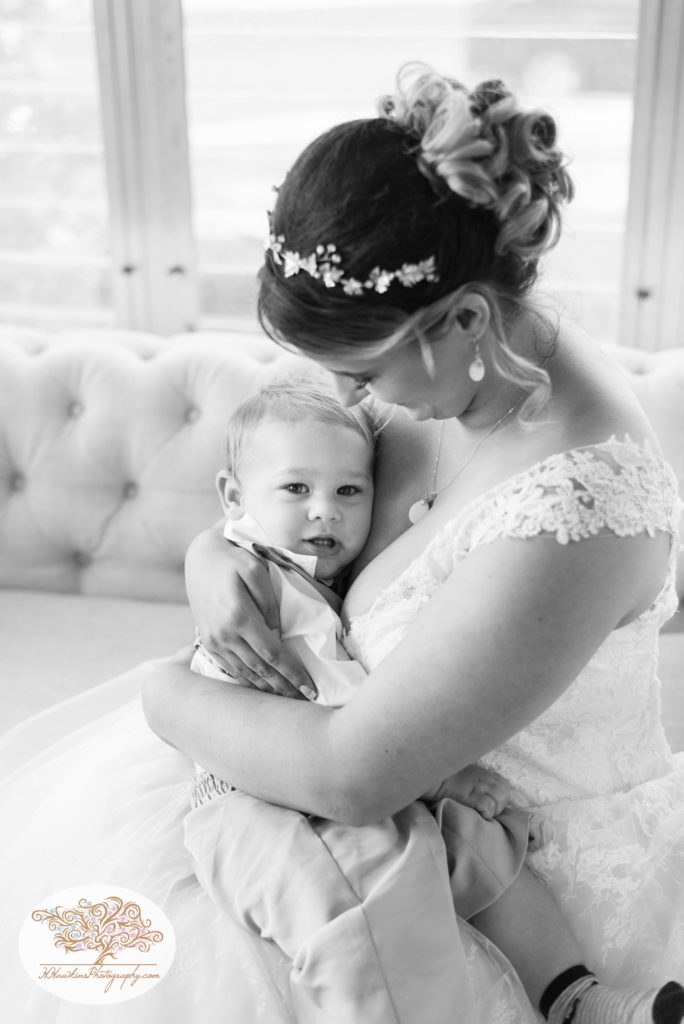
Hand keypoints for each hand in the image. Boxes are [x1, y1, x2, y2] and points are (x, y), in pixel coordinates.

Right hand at [185, 527, 315, 700]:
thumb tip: (277, 631)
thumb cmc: (233, 561)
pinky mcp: (207, 642)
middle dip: (283, 687)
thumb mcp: (255, 570)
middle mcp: (224, 634)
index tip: (310, 688)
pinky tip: (261, 686)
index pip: (272, 653)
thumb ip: (269, 601)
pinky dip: (247, 680)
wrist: (200, 559)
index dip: (292, 673)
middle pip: (260, 669)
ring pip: (244, 673)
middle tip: (305, 700)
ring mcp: (214, 640)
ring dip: (266, 688)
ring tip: (287, 697)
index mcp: (239, 617)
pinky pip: (229, 668)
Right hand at [424, 764, 512, 819]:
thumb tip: (487, 794)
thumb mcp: (466, 775)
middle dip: (500, 804)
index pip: (504, 785)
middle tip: (487, 810)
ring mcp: (479, 787)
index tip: (491, 803)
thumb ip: (478, 781)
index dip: (500, 797)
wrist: (432, 778)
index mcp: (484, 773)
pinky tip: (476, 814)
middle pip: (505, 793)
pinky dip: (486, 814)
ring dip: (494, 810)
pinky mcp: (472, 796)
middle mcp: (485, 778)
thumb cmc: (445, 779)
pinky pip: (489, 807)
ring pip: (501, 800)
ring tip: (483, 813)